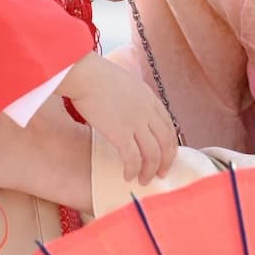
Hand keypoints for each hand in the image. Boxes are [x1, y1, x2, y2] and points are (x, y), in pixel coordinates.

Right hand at [60, 54, 176, 184]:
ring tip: (144, 179)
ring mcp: (135, 122)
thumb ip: (133, 99)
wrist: (84, 74)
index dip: (170, 144)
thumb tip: (129, 115)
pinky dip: (133, 169)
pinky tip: (128, 176)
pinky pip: (133, 158)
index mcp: (149, 98)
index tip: (166, 156)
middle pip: (166, 142)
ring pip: (153, 154)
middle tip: (161, 174)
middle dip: (166, 161)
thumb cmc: (96, 76)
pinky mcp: (120, 132)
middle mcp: (147, 111)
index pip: (169, 126)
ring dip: (150, 170)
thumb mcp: (125, 84)